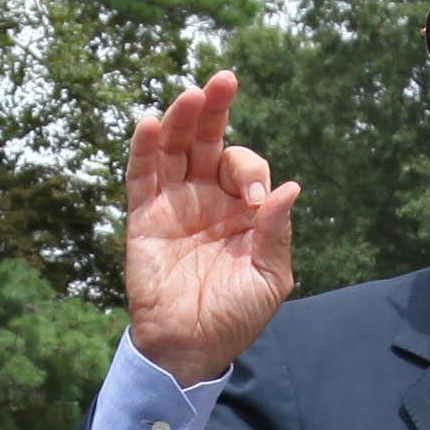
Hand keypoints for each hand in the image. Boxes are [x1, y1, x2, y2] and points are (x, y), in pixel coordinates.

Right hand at [125, 71, 299, 386]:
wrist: (191, 349)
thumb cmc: (234, 316)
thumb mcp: (269, 278)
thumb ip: (276, 234)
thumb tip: (288, 188)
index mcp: (241, 209)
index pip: (244, 166)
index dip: (250, 171)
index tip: (253, 201)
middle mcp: (206, 198)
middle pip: (207, 141)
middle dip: (215, 110)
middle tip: (224, 81)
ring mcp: (174, 205)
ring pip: (174, 150)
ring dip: (181, 120)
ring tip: (191, 96)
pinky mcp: (144, 219)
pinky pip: (141, 178)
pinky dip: (144, 151)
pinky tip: (151, 124)